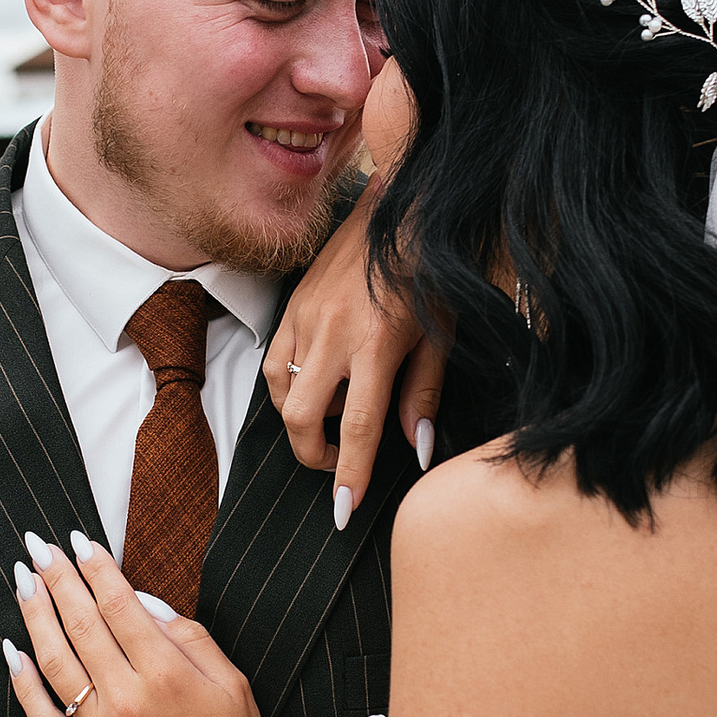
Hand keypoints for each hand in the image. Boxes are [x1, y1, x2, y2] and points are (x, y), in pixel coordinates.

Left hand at [2, 530, 271, 716]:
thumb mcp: (233, 684)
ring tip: (23, 580)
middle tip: (37, 545)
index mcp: (166, 674)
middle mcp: (126, 698)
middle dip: (56, 577)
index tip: (77, 539)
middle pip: (80, 623)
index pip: (118, 604)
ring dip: (34, 615)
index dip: (94, 567)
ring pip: (54, 661)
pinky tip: (12, 650)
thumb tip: (143, 602)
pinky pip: (41, 715)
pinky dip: (22, 682)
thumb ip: (189, 637)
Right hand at [264, 195, 442, 525]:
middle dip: (315, 457)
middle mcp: (333, 334)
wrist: (403, 209)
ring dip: (302, 423)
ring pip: (281, 395)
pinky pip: (273, 365)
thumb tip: (416, 449)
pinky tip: (314, 388)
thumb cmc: (432, 273)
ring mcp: (305, 319)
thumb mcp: (442, 336)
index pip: (359, 427)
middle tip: (339, 467)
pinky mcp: (291, 306)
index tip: (345, 508)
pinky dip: (287, 389)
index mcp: (377, 344)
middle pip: (302, 419)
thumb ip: (424, 395)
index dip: (351, 474)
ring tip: (334, 422)